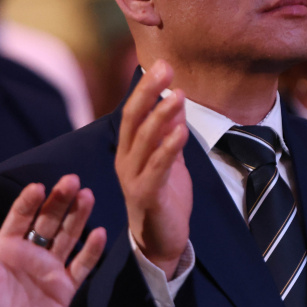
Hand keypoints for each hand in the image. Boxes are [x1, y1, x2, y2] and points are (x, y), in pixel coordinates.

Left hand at [0, 175, 106, 306]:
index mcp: (7, 248)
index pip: (20, 218)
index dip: (29, 203)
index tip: (38, 187)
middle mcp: (31, 253)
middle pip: (48, 221)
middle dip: (59, 200)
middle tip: (72, 181)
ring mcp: (50, 268)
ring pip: (67, 236)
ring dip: (77, 216)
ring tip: (87, 196)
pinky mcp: (66, 287)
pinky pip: (81, 265)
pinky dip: (91, 250)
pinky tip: (99, 233)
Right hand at [117, 60, 190, 278]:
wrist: (161, 242)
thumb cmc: (164, 198)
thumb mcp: (169, 159)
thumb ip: (170, 131)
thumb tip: (175, 97)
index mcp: (129, 150)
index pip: (133, 112)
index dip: (146, 88)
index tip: (163, 64)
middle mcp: (125, 160)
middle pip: (133, 119)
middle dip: (149, 92)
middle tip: (165, 68)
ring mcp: (133, 178)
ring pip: (144, 140)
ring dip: (161, 115)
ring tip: (178, 94)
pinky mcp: (147, 195)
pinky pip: (157, 168)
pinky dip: (168, 148)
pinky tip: (181, 131)